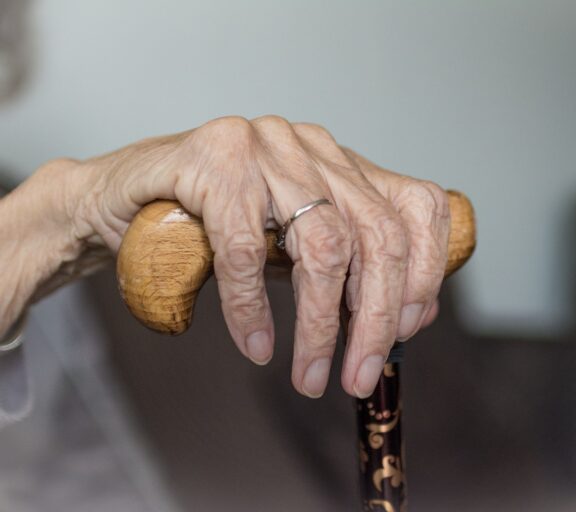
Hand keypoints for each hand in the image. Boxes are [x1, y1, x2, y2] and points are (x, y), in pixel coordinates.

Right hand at [5, 116, 449, 397]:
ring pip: (323, 244)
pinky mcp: (213, 159)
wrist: (119, 199)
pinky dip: (253, 309)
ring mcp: (265, 146)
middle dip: (376, 319)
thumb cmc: (211, 228)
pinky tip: (257, 346)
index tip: (409, 331)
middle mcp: (312, 147)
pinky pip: (245, 249)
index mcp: (342, 164)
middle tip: (359, 378)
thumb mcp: (291, 246)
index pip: (418, 206)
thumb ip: (344, 267)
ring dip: (321, 326)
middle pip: (378, 235)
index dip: (428, 272)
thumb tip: (406, 317)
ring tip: (311, 378)